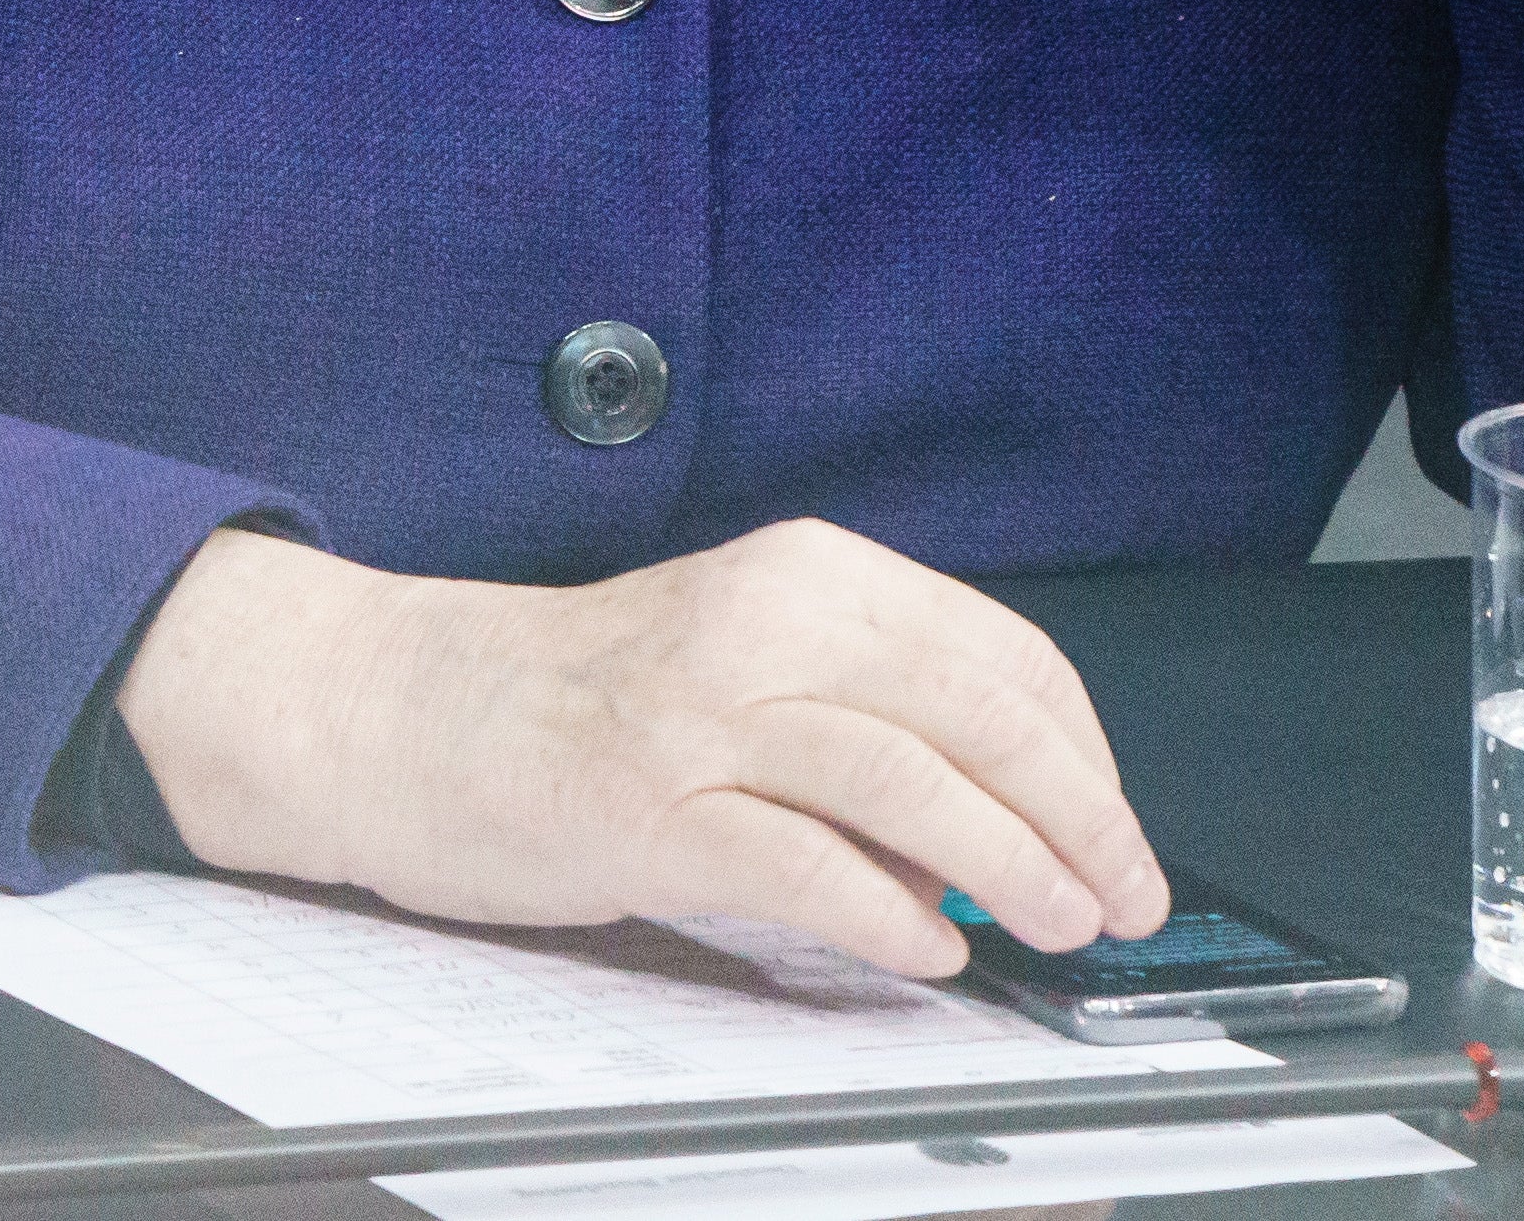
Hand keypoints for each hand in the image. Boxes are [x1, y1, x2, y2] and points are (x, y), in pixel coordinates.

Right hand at [108, 520, 1173, 975]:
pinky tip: (930, 951)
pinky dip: (889, 915)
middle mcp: (768, 620)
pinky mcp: (650, 804)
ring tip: (1054, 926)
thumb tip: (1000, 832)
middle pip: (981, 716)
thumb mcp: (744, 661)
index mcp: (809, 573)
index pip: (1003, 656)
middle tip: (1124, 894)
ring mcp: (706, 711)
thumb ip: (866, 720)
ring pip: (915, 783)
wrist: (399, 707)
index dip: (1087, 757)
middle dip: (1081, 820)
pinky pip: (807, 864)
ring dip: (1013, 870)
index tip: (1120, 830)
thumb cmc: (575, 698)